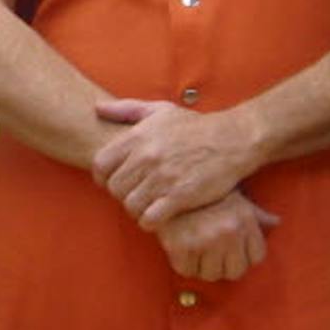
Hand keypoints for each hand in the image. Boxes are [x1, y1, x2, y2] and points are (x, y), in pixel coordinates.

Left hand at [90, 97, 259, 227]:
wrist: (232, 140)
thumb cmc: (194, 126)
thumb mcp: (160, 110)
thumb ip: (126, 109)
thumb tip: (97, 108)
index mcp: (137, 136)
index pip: (100, 165)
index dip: (102, 177)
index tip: (113, 181)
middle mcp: (147, 157)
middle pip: (115, 188)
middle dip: (121, 195)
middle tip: (134, 195)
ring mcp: (163, 178)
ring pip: (130, 205)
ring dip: (136, 209)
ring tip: (147, 206)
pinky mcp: (180, 197)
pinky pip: (150, 218)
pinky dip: (150, 221)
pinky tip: (158, 216)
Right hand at [156, 191, 279, 281]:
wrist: (167, 180)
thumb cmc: (205, 192)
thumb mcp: (236, 199)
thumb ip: (257, 215)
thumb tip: (276, 222)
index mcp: (244, 221)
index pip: (256, 258)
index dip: (244, 254)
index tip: (232, 248)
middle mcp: (227, 233)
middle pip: (235, 272)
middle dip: (226, 265)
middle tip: (213, 253)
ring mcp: (203, 241)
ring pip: (211, 275)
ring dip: (204, 267)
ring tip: (197, 249)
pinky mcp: (179, 246)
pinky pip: (186, 270)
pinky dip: (184, 263)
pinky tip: (182, 248)